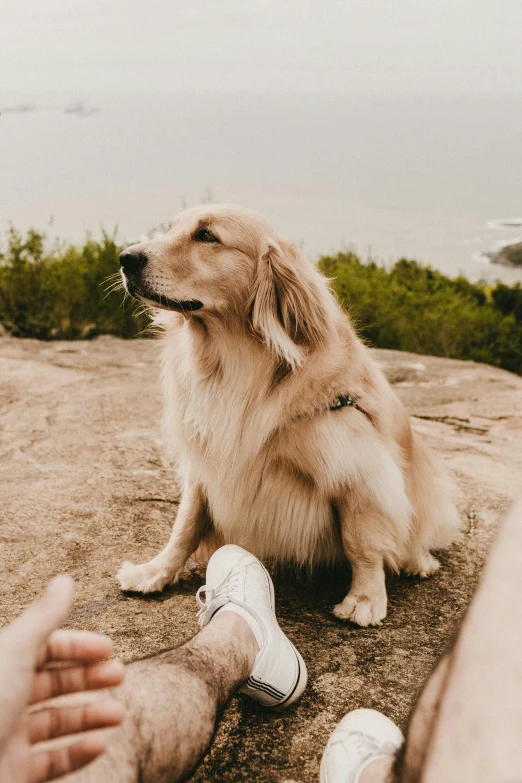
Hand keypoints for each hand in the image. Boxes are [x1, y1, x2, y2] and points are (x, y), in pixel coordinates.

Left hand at [0, 576, 124, 782]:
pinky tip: (99, 744)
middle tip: (119, 676)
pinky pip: (51, 760)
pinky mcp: (13, 772)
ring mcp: (7, 737)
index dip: (76, 645)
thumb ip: (43, 618)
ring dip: (91, 716)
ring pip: (56, 722)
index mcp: (2, 666)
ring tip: (118, 714)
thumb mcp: (14, 654)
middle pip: (52, 682)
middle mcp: (4, 698)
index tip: (107, 648)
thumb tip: (65, 580)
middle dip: (89, 678)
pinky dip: (78, 752)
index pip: (43, 648)